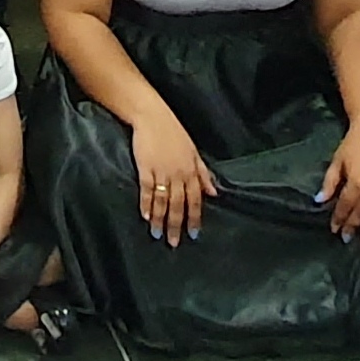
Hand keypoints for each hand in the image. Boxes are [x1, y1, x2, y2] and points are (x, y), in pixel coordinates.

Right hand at [133, 113, 215, 243]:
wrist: (152, 117)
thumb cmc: (174, 133)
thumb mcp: (194, 152)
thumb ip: (203, 174)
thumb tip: (214, 193)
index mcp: (191, 171)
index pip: (195, 199)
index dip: (194, 217)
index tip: (193, 234)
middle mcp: (179, 174)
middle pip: (178, 205)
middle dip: (176, 225)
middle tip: (174, 242)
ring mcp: (162, 172)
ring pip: (163, 201)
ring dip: (160, 219)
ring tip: (157, 234)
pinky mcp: (146, 168)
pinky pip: (147, 190)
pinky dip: (146, 204)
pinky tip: (145, 216)